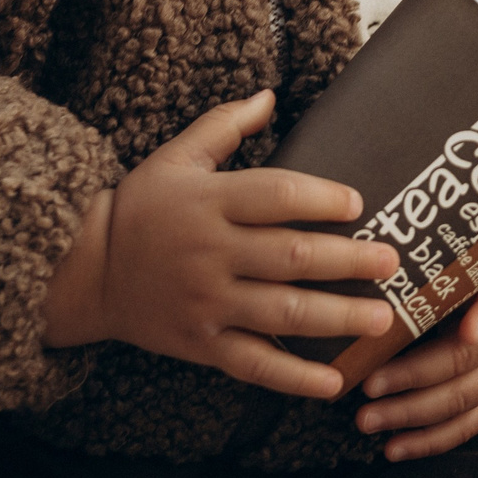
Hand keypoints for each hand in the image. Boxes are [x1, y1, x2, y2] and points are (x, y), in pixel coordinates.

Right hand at [41, 90, 401, 398]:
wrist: (86, 271)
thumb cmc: (141, 207)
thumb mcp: (176, 156)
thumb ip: (224, 125)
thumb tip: (269, 95)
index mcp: (210, 202)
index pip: (276, 196)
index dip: (320, 198)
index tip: (359, 203)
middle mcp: (211, 254)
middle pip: (290, 256)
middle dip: (347, 261)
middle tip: (391, 262)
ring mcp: (207, 303)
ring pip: (282, 312)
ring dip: (337, 318)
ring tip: (383, 320)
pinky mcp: (202, 344)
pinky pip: (254, 363)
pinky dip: (295, 378)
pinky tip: (334, 383)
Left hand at [354, 258, 477, 461]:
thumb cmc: (473, 259)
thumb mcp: (468, 247)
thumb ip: (438, 259)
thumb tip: (383, 261)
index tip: (468, 331)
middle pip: (465, 362)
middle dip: (412, 377)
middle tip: (368, 385)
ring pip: (462, 402)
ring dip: (411, 414)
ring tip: (367, 420)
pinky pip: (465, 427)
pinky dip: (428, 441)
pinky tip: (392, 449)